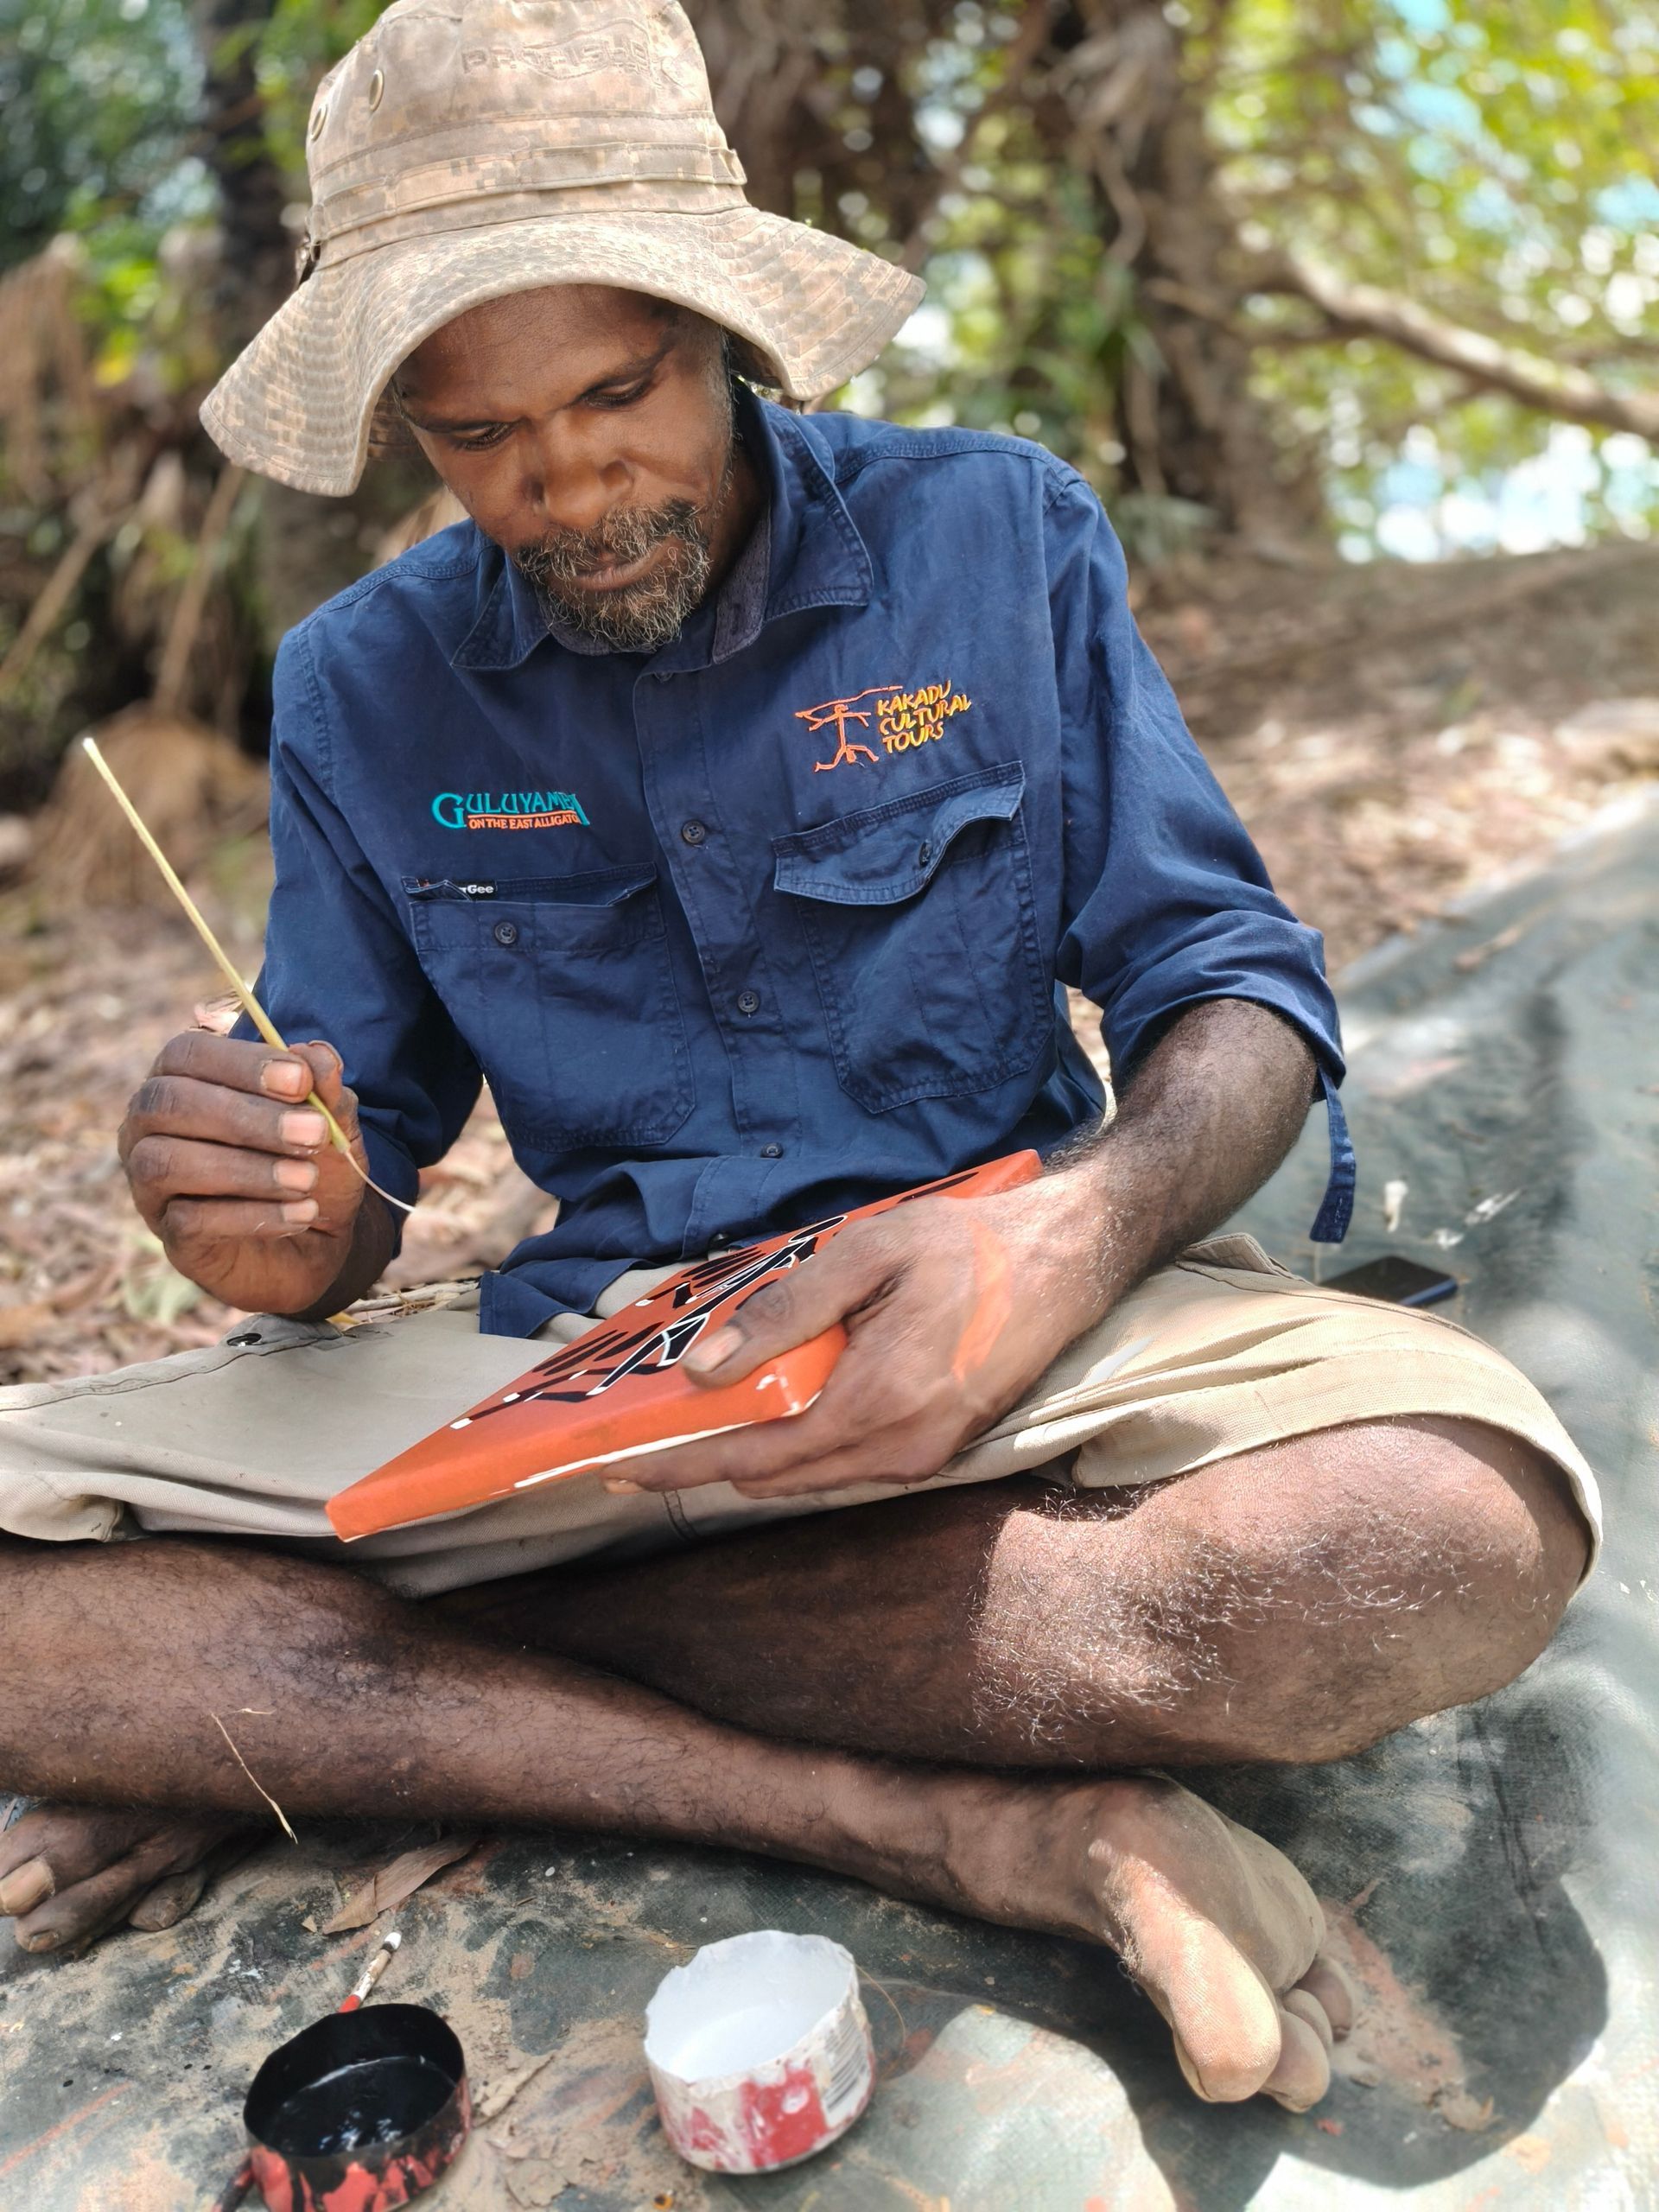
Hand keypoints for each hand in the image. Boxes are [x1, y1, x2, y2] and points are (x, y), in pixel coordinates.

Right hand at [119, 1032, 371, 1314]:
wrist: (316, 1239)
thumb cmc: (308, 1162)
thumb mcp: (330, 1124)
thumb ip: (324, 1089)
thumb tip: (317, 1054)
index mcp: (182, 1079)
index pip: (186, 1053)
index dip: (241, 1063)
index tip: (301, 1081)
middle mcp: (148, 1126)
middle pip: (168, 1103)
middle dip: (247, 1117)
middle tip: (313, 1134)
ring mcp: (149, 1182)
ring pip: (167, 1163)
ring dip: (247, 1170)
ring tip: (306, 1180)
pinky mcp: (167, 1233)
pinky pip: (189, 1220)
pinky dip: (252, 1215)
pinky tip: (300, 1216)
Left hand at [605, 1177, 1110, 1499]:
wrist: (1068, 1260)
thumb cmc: (968, 1246)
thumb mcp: (865, 1255)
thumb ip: (783, 1314)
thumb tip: (703, 1370)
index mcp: (879, 1402)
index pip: (754, 1457)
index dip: (682, 1466)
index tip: (620, 1469)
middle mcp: (901, 1448)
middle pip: (776, 1480)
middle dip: (705, 1466)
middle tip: (641, 1446)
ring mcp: (924, 1458)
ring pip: (811, 1477)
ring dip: (752, 1457)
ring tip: (692, 1429)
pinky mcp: (938, 1452)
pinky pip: (845, 1466)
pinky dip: (797, 1448)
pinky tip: (768, 1415)